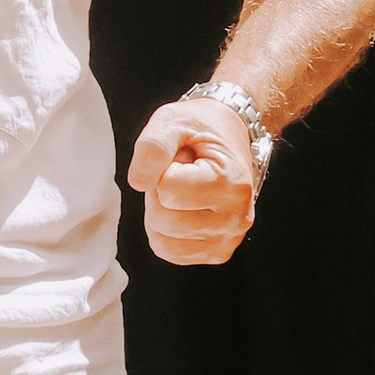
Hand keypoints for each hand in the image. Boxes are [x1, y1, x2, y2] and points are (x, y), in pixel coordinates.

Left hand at [130, 92, 261, 265]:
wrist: (229, 138)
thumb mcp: (173, 121)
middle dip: (159, 194)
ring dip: (160, 214)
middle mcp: (236, 216)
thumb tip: (137, 182)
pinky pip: (170, 253)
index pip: (167, 190)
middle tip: (179, 175)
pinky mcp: (217, 252)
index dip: (163, 170)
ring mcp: (228, 238)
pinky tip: (184, 210)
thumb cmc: (202, 130)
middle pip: (163, 220)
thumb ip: (153, 146)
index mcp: (231, 182)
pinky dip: (165, 234)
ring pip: (163, 242)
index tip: (181, 160)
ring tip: (182, 191)